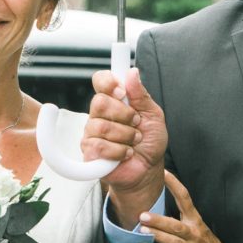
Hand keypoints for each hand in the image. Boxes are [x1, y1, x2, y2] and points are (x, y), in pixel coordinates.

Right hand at [83, 67, 167, 223]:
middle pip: (99, 103)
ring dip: (125, 136)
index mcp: (114, 101)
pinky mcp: (89, 152)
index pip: (100, 80)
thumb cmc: (150, 142)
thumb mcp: (153, 116)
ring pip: (101, 127)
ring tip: (134, 142)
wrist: (148, 170)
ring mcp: (92, 133)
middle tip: (136, 123)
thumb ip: (141, 95)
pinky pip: (99, 146)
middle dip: (124, 115)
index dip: (108, 82)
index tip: (122, 92)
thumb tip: (132, 73)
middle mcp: (99, 114)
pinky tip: (126, 154)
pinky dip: (118, 151)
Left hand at [141, 171, 230, 242]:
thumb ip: (181, 213)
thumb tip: (159, 196)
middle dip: (160, 221)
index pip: (185, 199)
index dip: (175, 185)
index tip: (164, 173)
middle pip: (176, 226)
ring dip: (159, 237)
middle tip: (142, 215)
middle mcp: (194, 234)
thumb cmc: (203, 241)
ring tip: (142, 232)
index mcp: (195, 220)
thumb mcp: (196, 224)